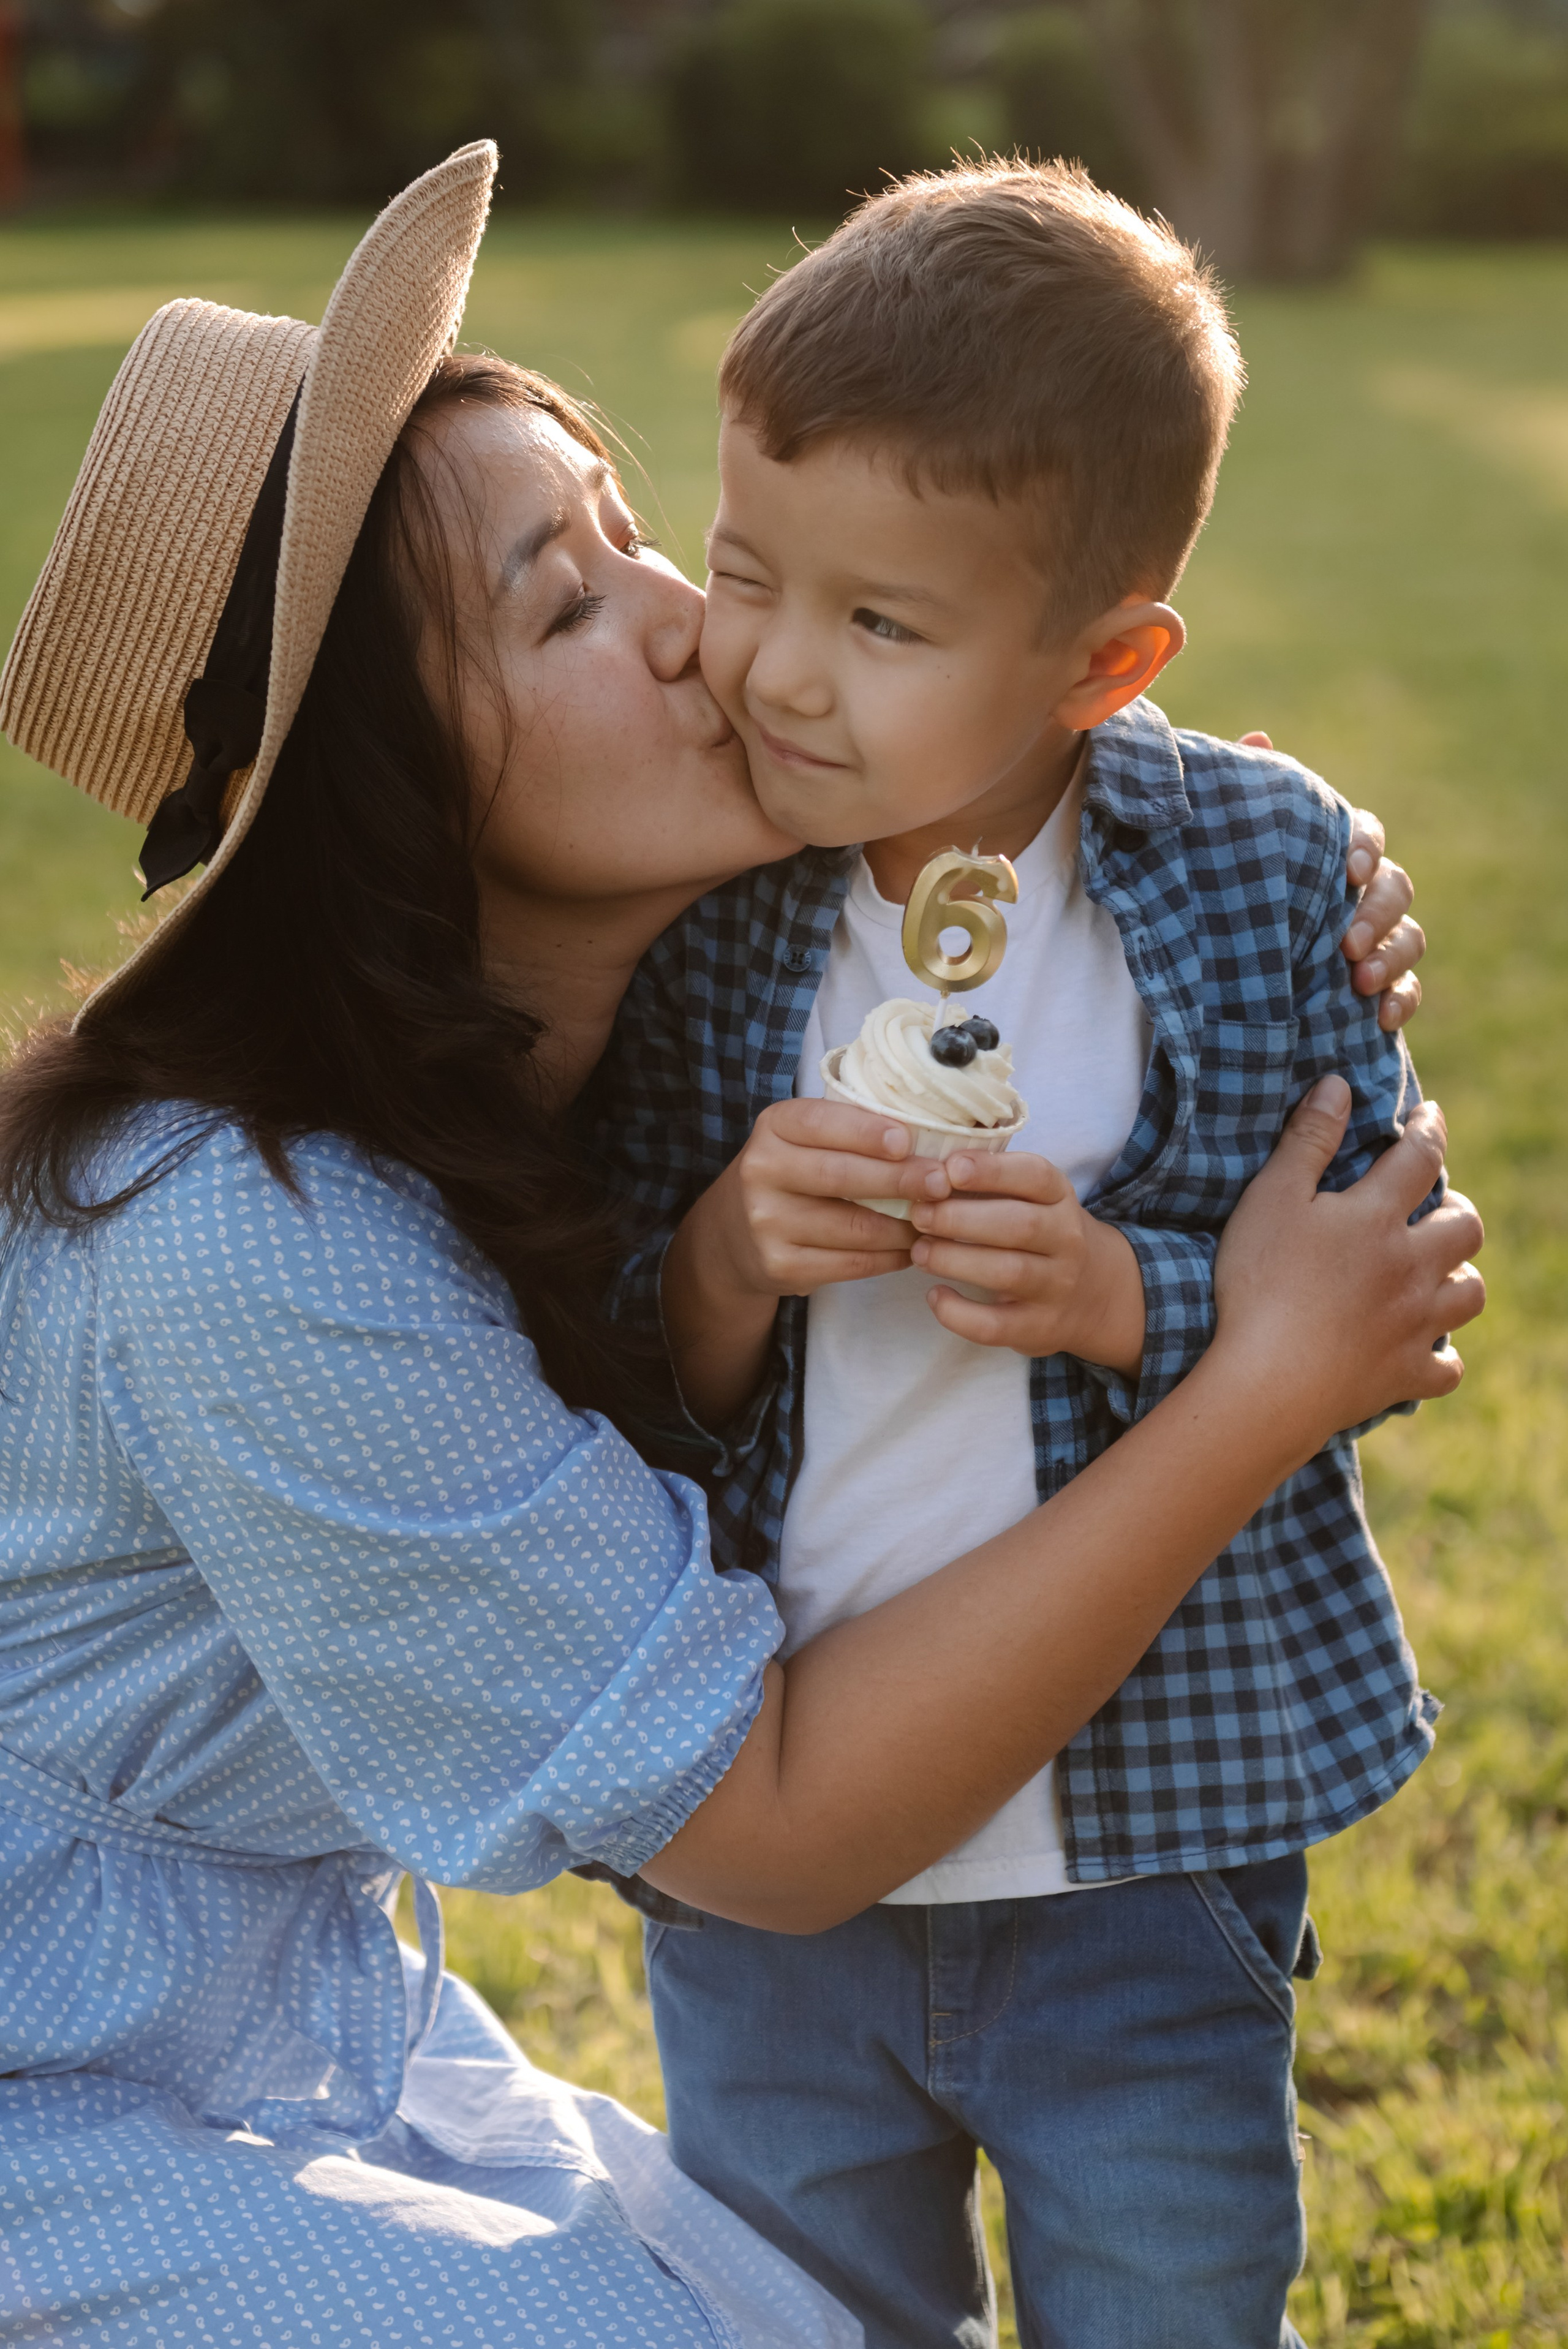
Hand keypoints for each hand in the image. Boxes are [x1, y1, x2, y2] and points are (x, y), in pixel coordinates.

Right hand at [705, 1095, 948, 1299]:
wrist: (734, 1235)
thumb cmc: (791, 1174)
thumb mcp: (803, 1139)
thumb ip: (850, 1131)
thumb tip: (929, 1137)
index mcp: (773, 1128)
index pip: (820, 1122)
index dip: (865, 1132)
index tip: (906, 1141)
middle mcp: (761, 1172)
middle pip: (840, 1176)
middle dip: (898, 1180)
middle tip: (940, 1183)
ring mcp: (767, 1223)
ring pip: (853, 1226)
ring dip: (904, 1226)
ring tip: (935, 1219)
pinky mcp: (780, 1266)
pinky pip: (850, 1263)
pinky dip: (889, 1257)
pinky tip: (910, 1249)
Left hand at [907, 1150, 1144, 1373]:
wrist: (1096, 1293)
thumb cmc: (1042, 1235)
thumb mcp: (1034, 1200)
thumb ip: (992, 1183)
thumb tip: (929, 1171)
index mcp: (1060, 1198)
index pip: (1035, 1176)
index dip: (992, 1170)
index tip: (950, 1168)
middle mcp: (1066, 1240)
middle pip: (1018, 1225)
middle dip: (960, 1218)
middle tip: (919, 1215)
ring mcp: (1056, 1287)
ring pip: (1008, 1272)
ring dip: (955, 1260)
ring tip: (919, 1252)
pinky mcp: (1039, 1328)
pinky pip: (996, 1326)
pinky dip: (959, 1313)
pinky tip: (935, 1296)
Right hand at [1213, 1074, 1483, 1452]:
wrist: (1268, 1382)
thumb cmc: (1259, 1283)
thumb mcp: (1270, 1198)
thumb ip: (1306, 1140)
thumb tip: (1338, 1085)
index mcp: (1376, 1218)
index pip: (1419, 1158)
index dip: (1428, 1130)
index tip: (1430, 1116)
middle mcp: (1410, 1267)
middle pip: (1464, 1228)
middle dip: (1458, 1208)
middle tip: (1439, 1205)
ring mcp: (1414, 1325)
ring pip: (1470, 1294)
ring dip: (1461, 1276)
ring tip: (1441, 1272)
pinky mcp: (1404, 1375)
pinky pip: (1446, 1367)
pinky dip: (1442, 1356)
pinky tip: (1426, 1348)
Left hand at [1238, 737, 1423, 1033]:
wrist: (1198, 974)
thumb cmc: (1214, 896)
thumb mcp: (1216, 849)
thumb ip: (1243, 801)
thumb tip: (1258, 738)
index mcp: (1326, 853)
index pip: (1364, 834)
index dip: (1364, 846)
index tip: (1348, 869)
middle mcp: (1356, 894)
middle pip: (1395, 887)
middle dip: (1378, 911)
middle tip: (1347, 941)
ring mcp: (1369, 941)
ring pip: (1409, 936)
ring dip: (1392, 956)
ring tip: (1360, 980)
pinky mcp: (1370, 989)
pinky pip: (1406, 991)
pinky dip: (1400, 1001)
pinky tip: (1380, 1016)